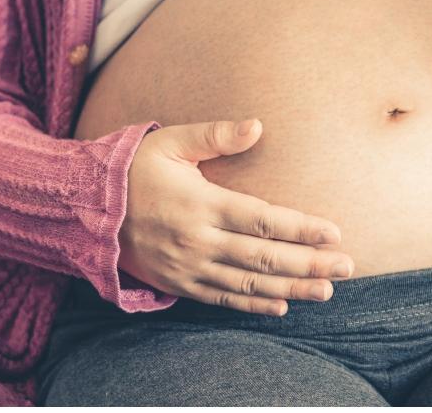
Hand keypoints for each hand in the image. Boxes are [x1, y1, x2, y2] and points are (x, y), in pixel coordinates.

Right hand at [121, 118, 353, 315]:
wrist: (85, 208)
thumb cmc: (134, 168)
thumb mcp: (171, 141)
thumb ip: (215, 135)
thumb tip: (257, 125)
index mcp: (201, 204)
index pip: (262, 220)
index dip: (301, 228)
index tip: (334, 233)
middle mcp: (197, 240)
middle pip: (263, 256)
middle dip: (309, 263)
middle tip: (346, 267)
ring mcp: (188, 267)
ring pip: (248, 282)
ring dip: (290, 288)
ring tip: (326, 290)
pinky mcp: (178, 283)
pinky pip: (222, 298)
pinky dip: (253, 303)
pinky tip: (283, 305)